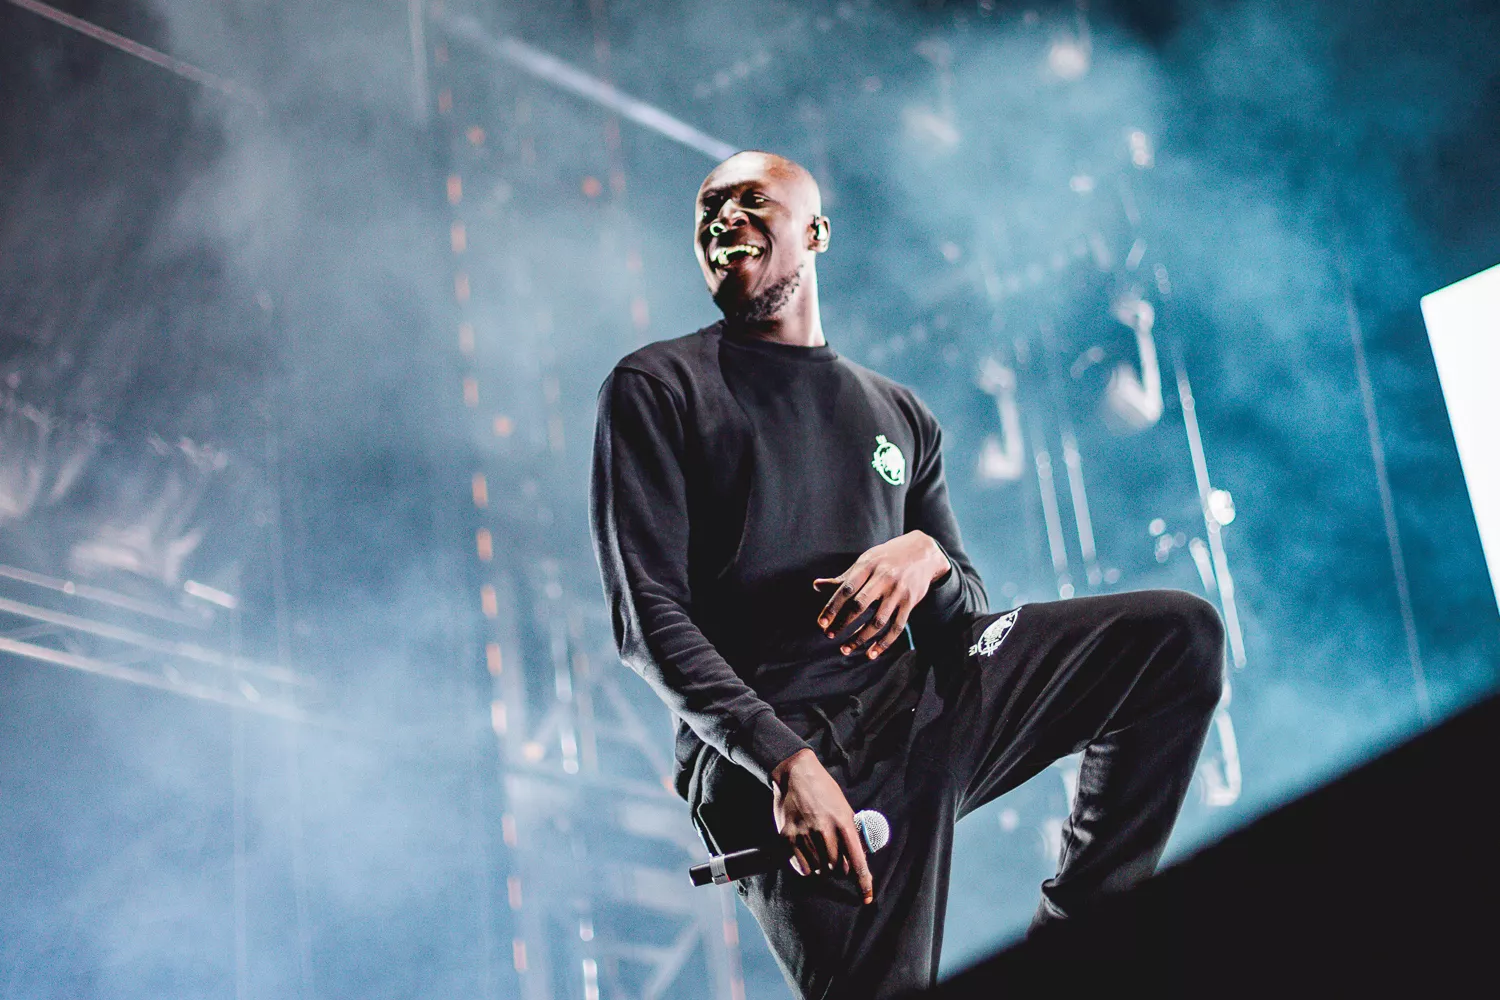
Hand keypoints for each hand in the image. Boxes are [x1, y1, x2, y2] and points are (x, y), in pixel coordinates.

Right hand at [770, 749, 874, 903]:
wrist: (797, 774)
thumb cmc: (825, 792)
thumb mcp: (845, 808)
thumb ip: (853, 833)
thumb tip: (860, 857)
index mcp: (843, 823)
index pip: (857, 861)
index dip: (863, 882)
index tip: (867, 898)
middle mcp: (824, 831)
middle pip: (838, 869)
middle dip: (839, 868)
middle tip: (835, 856)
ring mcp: (805, 835)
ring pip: (820, 870)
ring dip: (822, 867)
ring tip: (819, 851)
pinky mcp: (788, 838)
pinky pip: (802, 868)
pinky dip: (807, 866)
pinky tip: (807, 853)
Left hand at [813, 531, 950, 659]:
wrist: (923, 551)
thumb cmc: (886, 558)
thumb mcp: (865, 561)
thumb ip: (843, 578)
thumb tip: (816, 586)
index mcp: (868, 566)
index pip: (846, 589)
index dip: (832, 607)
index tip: (821, 623)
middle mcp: (883, 578)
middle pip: (860, 605)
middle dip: (843, 623)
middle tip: (829, 635)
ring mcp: (898, 592)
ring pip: (878, 620)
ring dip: (861, 638)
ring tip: (845, 649)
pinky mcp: (910, 603)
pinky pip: (896, 627)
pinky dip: (883, 643)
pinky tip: (871, 654)